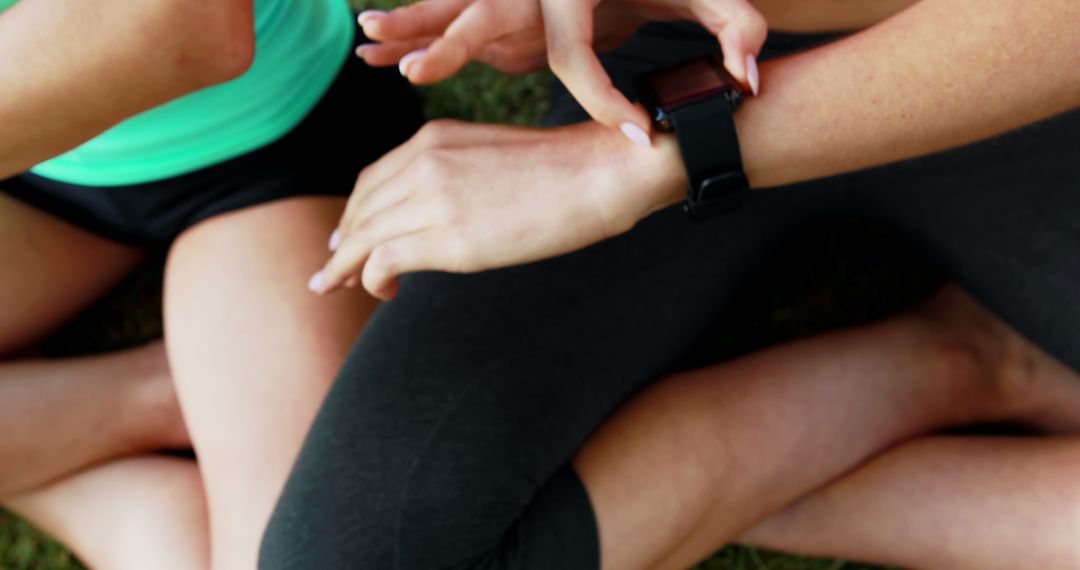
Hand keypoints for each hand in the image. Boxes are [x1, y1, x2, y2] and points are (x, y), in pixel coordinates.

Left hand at [309, 120, 685, 298]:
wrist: (597, 174)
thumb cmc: (563, 171)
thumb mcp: (494, 158)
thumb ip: (457, 175)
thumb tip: (447, 212)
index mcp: (434, 139)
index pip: (375, 178)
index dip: (355, 210)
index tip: (347, 234)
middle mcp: (423, 162)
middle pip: (362, 207)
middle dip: (342, 240)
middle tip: (332, 268)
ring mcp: (432, 198)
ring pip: (362, 236)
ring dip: (343, 265)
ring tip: (335, 286)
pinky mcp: (446, 237)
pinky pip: (382, 260)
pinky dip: (370, 279)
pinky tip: (383, 292)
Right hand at [356, 0, 765, 143]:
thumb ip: (738, 28)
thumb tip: (748, 76)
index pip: (583, 56)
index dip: (608, 100)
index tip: (639, 135)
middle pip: (485, 14)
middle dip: (449, 41)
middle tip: (415, 68)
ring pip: (454, 10)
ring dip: (412, 28)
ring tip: (367, 40)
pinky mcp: (505, 10)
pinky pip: (450, 21)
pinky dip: (416, 35)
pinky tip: (378, 52)